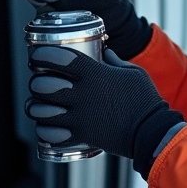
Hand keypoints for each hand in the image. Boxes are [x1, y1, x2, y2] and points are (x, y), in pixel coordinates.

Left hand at [26, 46, 183, 176]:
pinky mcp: (81, 136)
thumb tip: (104, 51)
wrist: (151, 131)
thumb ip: (115, 61)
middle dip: (36, 83)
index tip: (37, 56)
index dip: (42, 55)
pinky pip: (51, 135)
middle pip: (44, 85)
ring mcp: (80, 117)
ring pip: (42, 111)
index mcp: (95, 74)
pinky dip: (44, 131)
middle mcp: (83, 95)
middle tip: (38, 83)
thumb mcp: (133, 72)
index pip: (58, 58)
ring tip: (36, 105)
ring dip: (35, 108)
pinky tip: (45, 126)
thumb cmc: (144, 99)